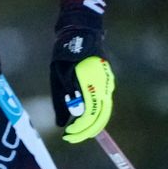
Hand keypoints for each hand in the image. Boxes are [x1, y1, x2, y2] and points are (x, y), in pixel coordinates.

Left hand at [50, 28, 113, 143]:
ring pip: (104, 111)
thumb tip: (64, 123)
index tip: (67, 135)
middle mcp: (104, 85)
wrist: (81, 31)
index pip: (89, 115)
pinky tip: (81, 115)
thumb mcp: (59, 77)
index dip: (79, 129)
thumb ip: (63, 101)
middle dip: (86, 131)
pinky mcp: (108, 80)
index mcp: (92, 84)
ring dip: (91, 123)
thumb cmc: (66, 53)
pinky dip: (94, 112)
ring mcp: (108, 82)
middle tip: (71, 137)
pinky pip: (103, 101)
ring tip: (75, 129)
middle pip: (101, 117)